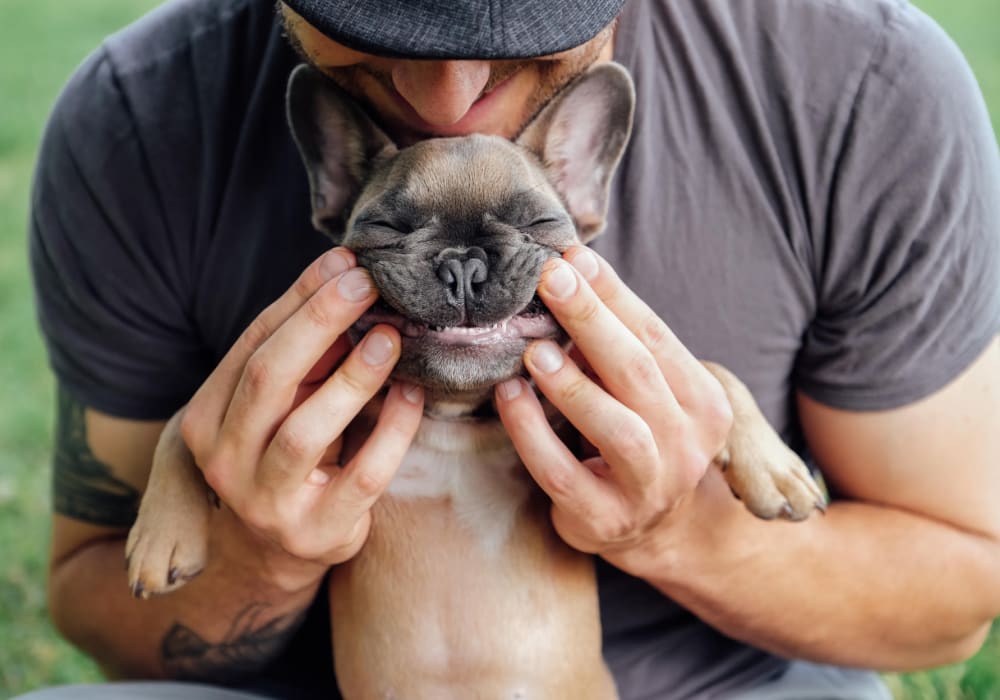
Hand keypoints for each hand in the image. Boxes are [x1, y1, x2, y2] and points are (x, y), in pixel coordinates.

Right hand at [180, 248, 423, 589]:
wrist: (271, 554)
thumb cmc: (281, 457)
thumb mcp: (277, 405)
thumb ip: (303, 354)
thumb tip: (346, 280)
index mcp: (206, 418)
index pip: (252, 344)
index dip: (299, 299)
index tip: (344, 262)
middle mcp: (224, 460)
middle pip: (268, 378)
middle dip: (319, 323)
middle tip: (366, 284)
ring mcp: (265, 501)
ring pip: (306, 430)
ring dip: (352, 378)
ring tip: (390, 337)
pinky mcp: (315, 532)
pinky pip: (361, 475)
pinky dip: (390, 431)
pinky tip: (412, 395)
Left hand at [494, 247, 731, 568]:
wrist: (650, 528)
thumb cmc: (638, 438)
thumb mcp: (642, 391)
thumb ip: (616, 344)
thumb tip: (571, 271)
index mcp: (703, 403)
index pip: (657, 338)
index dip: (614, 296)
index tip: (574, 257)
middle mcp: (687, 445)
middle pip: (639, 373)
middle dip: (593, 321)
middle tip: (551, 279)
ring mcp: (650, 488)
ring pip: (618, 429)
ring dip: (573, 385)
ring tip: (534, 351)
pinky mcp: (604, 520)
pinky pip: (563, 475)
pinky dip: (533, 434)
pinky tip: (510, 397)